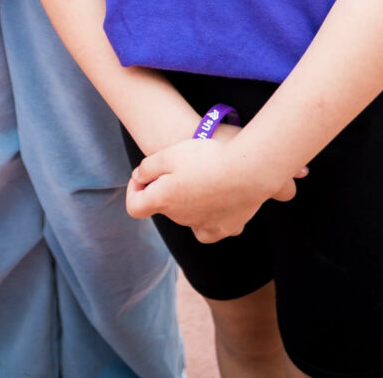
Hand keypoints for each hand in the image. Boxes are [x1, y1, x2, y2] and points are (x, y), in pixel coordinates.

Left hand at [127, 128, 296, 242]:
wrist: (249, 169)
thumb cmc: (207, 158)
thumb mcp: (168, 153)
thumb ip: (147, 167)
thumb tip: (139, 178)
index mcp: (164, 200)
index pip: (135, 208)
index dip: (133, 191)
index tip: (143, 177)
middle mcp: (182, 218)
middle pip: (166, 207)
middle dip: (165, 189)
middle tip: (181, 166)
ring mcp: (206, 225)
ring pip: (188, 219)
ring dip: (187, 204)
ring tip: (200, 182)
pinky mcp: (228, 227)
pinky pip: (214, 229)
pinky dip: (212, 219)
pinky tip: (218, 203)